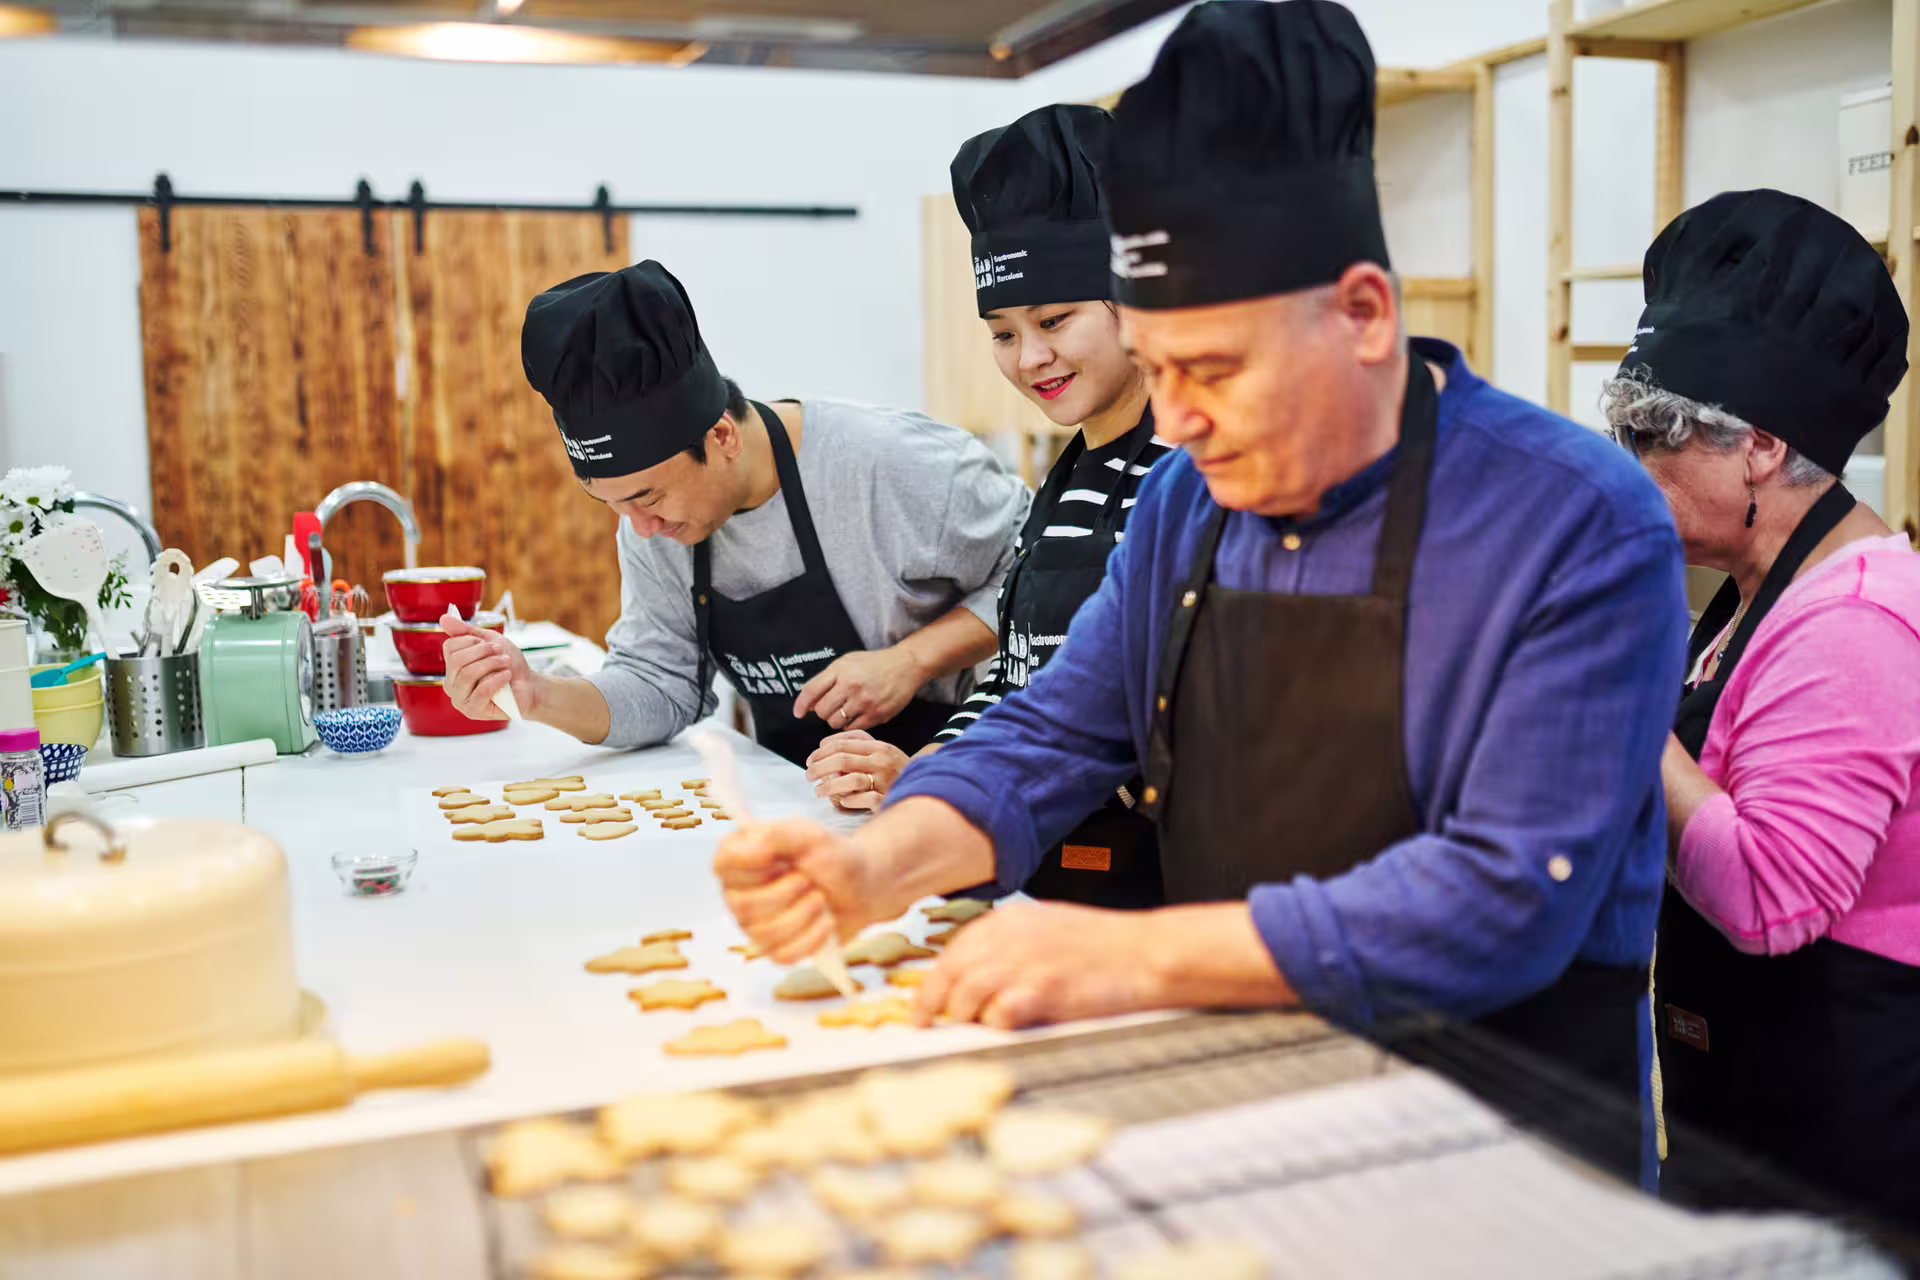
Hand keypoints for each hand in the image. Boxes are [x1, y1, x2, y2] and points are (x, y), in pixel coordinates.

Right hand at [441, 607, 536, 721]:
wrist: (530, 686)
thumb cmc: (509, 665)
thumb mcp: (490, 641)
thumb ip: (467, 631)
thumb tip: (444, 618)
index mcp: (453, 667)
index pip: (449, 647)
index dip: (472, 641)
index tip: (491, 644)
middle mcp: (451, 684)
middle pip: (457, 661)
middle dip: (483, 652)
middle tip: (501, 653)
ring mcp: (461, 700)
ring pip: (467, 675)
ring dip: (492, 664)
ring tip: (506, 664)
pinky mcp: (474, 711)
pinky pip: (481, 691)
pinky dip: (497, 680)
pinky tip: (506, 677)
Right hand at [712, 819, 898, 962]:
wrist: (860, 888)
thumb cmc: (830, 857)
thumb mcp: (809, 836)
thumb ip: (777, 835)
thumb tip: (748, 848)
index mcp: (739, 859)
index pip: (723, 863)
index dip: (753, 863)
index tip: (783, 858)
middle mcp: (738, 894)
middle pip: (746, 905)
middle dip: (790, 891)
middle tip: (810, 879)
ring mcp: (753, 925)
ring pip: (767, 933)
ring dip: (806, 913)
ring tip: (820, 898)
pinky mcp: (774, 950)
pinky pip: (784, 954)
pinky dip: (813, 937)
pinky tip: (824, 921)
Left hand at [792, 646, 925, 732]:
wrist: (906, 665)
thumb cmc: (875, 664)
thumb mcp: (847, 662)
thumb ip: (826, 680)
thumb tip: (810, 703)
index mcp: (841, 670)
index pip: (812, 691)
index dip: (801, 705)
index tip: (798, 713)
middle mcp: (851, 685)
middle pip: (822, 711)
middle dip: (823, 712)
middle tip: (832, 707)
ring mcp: (865, 701)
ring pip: (836, 722)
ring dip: (837, 719)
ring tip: (846, 710)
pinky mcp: (877, 714)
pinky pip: (853, 728)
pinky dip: (851, 724)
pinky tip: (858, 714)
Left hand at [805, 731, 914, 811]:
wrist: (926, 787)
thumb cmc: (895, 770)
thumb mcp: (881, 750)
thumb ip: (856, 743)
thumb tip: (824, 743)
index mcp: (879, 747)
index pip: (842, 744)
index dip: (821, 752)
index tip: (810, 760)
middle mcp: (882, 762)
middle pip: (842, 759)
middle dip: (819, 768)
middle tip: (809, 775)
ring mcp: (885, 781)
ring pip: (850, 780)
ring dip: (829, 787)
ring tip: (819, 791)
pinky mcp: (886, 800)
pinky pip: (862, 800)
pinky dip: (848, 801)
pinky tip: (841, 801)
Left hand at [912, 901, 1169, 1029]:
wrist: (1147, 953)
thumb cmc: (1103, 946)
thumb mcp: (1046, 928)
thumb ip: (1009, 946)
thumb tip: (973, 975)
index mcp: (1008, 921)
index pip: (952, 952)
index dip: (934, 982)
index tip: (926, 1003)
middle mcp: (1009, 938)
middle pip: (948, 974)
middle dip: (932, 1004)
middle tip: (926, 1024)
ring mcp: (1024, 965)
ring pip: (966, 996)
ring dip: (965, 1017)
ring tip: (975, 1028)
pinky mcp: (1043, 991)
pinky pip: (999, 1015)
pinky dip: (997, 1026)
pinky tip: (1008, 1027)